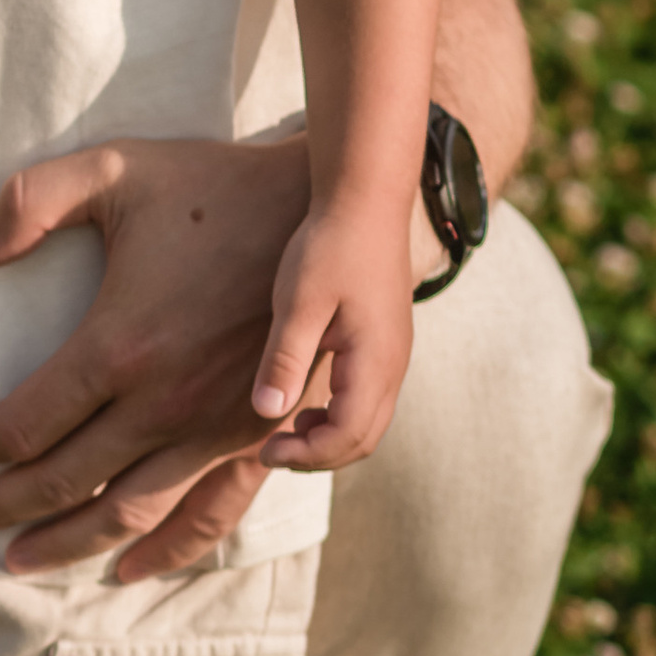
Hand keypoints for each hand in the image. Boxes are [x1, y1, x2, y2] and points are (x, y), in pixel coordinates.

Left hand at [0, 135, 327, 579]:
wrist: (320, 204)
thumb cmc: (210, 184)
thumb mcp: (113, 169)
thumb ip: (30, 201)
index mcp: (121, 345)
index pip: (28, 422)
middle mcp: (165, 403)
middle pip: (64, 481)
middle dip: (3, 506)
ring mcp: (214, 429)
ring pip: (127, 513)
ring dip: (68, 544)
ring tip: (18, 562)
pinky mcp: (255, 436)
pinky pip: (208, 513)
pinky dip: (165, 549)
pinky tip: (128, 568)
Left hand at [251, 188, 416, 475]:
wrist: (366, 199)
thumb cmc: (331, 245)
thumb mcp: (300, 302)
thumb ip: (286, 358)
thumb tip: (268, 413)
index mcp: (375, 361)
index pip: (347, 436)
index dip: (306, 453)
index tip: (263, 449)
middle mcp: (392, 366)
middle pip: (363, 439)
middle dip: (318, 455)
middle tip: (269, 450)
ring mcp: (393, 355)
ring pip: (369, 422)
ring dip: (329, 437)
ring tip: (285, 430)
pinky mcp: (384, 343)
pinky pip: (368, 399)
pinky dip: (338, 415)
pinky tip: (304, 400)